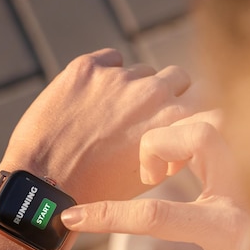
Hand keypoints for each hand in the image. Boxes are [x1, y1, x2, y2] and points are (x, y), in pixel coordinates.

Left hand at [0, 48, 200, 203]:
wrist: (44, 185)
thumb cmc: (97, 189)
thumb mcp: (149, 177)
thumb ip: (174, 148)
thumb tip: (183, 131)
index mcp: (175, 120)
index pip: (205, 97)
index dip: (190, 108)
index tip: (178, 116)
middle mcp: (152, 93)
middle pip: (177, 76)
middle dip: (165, 93)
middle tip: (142, 114)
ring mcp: (118, 77)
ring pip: (140, 71)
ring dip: (131, 88)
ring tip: (107, 115)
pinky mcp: (87, 68)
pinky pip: (109, 60)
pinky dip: (104, 75)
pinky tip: (89, 101)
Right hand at [60, 115, 249, 249]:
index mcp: (225, 233)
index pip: (155, 216)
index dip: (105, 216)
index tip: (72, 217)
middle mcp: (243, 196)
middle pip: (201, 135)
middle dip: (156, 147)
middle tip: (147, 179)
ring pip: (216, 123)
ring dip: (177, 137)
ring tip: (165, 171)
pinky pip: (223, 132)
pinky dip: (193, 138)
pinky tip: (183, 165)